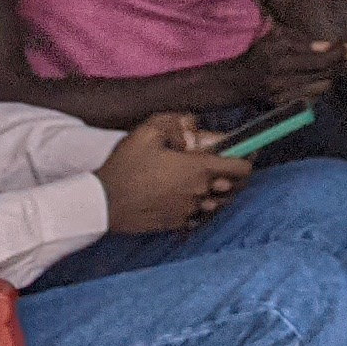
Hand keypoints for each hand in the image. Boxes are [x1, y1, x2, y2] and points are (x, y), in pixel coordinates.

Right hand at [98, 114, 246, 233]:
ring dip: (212, 193)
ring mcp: (189, 211)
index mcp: (199, 169)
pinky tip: (180, 197)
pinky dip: (196, 207)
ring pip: (216, 203)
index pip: (242, 169)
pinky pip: (198, 216)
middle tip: (212, 166)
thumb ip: (175, 121)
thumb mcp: (146, 132)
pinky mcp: (176, 224)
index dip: (245, 159)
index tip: (240, 154)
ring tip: (193, 182)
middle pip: (232, 187)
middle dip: (228, 176)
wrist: (101, 203)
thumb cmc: (125, 167)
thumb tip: (192, 125)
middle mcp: (200, 192)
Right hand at [238, 25, 341, 108]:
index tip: (343, 47)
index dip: (336, 53)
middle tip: (337, 56)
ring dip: (328, 76)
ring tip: (326, 68)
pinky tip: (314, 80)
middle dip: (335, 63)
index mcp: (278, 56)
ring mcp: (281, 93)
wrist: (236, 80)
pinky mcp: (282, 105)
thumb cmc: (258, 53)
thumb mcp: (275, 38)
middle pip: (324, 73)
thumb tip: (328, 45)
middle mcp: (280, 77)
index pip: (320, 59)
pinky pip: (312, 97)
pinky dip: (318, 88)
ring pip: (322, 86)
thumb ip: (301, 40)